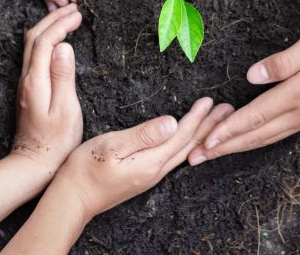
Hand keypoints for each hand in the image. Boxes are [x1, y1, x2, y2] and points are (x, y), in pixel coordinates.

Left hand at [11, 5, 83, 173]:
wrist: (33, 164)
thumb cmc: (55, 142)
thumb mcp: (65, 109)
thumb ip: (63, 76)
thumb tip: (64, 46)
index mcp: (36, 80)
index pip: (46, 41)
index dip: (61, 24)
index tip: (78, 15)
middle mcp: (26, 78)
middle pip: (34, 37)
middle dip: (53, 19)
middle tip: (73, 8)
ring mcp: (25, 84)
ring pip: (32, 45)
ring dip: (48, 27)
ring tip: (66, 17)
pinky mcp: (28, 90)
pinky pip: (33, 55)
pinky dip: (45, 40)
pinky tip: (55, 41)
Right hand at [52, 97, 232, 218]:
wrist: (71, 199)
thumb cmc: (85, 171)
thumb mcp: (111, 146)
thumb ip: (143, 135)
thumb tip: (172, 122)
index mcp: (150, 162)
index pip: (181, 135)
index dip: (197, 117)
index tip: (210, 101)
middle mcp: (155, 171)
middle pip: (189, 145)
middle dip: (209, 126)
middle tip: (228, 110)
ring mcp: (150, 175)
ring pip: (183, 152)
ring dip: (201, 135)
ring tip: (215, 122)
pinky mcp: (143, 176)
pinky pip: (173, 158)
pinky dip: (187, 145)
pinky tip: (188, 142)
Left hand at [187, 23, 299, 164]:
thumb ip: (284, 61)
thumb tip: (252, 76)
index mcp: (298, 93)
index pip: (255, 115)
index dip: (227, 130)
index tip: (204, 142)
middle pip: (254, 135)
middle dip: (222, 147)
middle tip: (194, 158)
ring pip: (264, 138)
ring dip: (235, 147)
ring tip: (210, 154)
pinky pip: (275, 134)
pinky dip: (253, 140)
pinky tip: (243, 141)